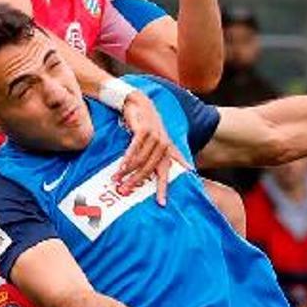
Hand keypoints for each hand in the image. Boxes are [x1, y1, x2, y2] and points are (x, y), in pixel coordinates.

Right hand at [113, 91, 189, 205]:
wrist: (138, 102)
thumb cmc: (149, 124)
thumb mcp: (162, 139)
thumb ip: (174, 154)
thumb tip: (189, 168)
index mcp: (167, 150)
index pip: (165, 173)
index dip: (163, 188)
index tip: (161, 204)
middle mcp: (163, 145)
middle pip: (150, 169)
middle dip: (136, 182)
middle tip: (125, 192)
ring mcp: (154, 137)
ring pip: (140, 160)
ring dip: (127, 172)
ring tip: (117, 180)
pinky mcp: (144, 130)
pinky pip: (134, 149)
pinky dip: (127, 159)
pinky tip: (120, 168)